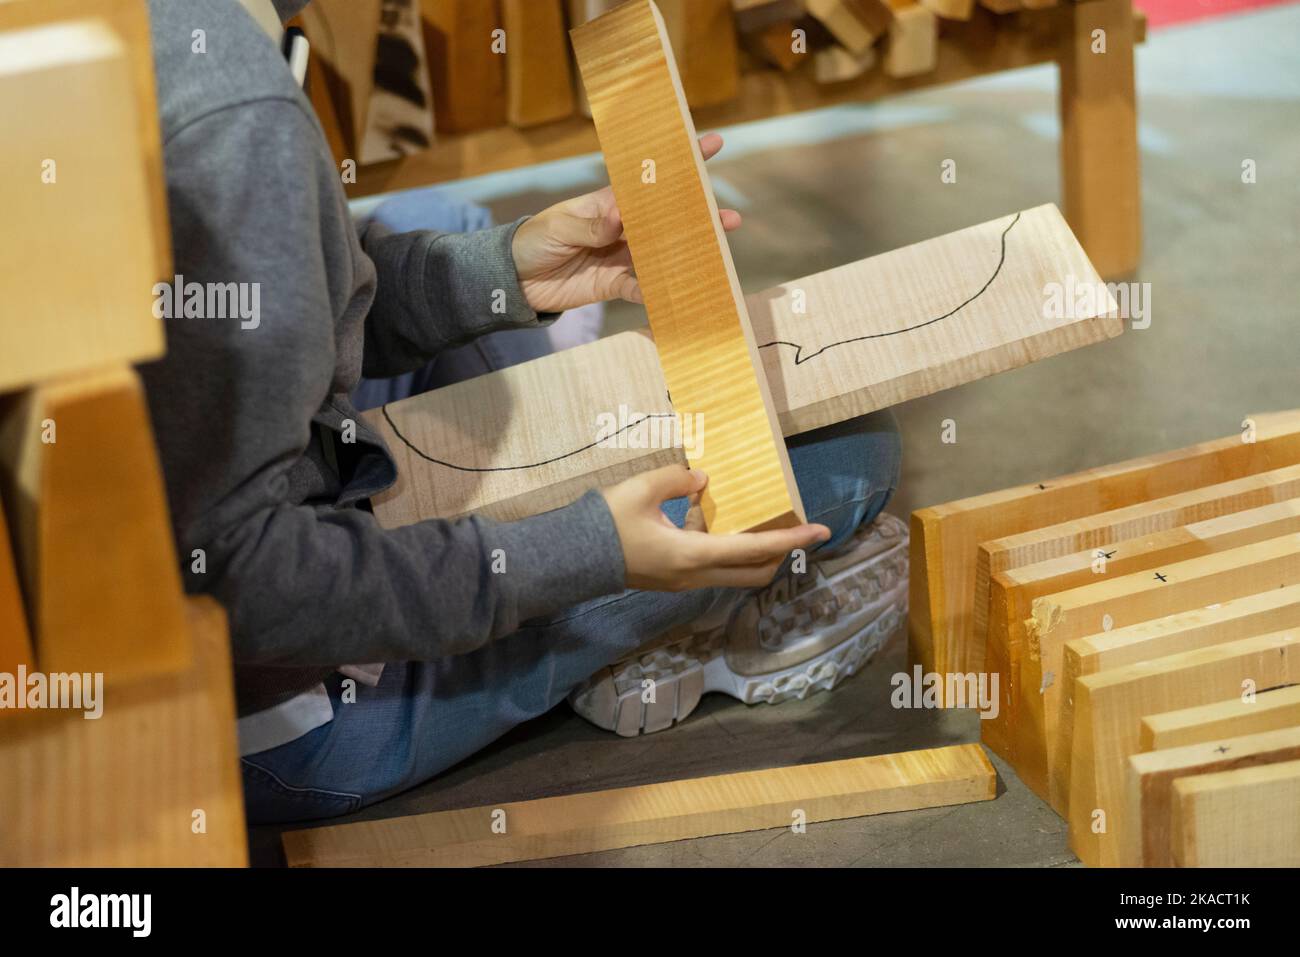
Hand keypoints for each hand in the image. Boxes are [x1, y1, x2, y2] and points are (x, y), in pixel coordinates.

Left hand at [511, 132, 741, 314]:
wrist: (515, 279)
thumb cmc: (534, 240)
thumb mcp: (558, 227)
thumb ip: (590, 225)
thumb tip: (619, 219)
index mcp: (610, 202)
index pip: (649, 179)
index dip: (680, 161)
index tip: (710, 145)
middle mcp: (623, 227)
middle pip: (667, 219)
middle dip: (699, 217)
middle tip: (730, 219)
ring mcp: (622, 255)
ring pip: (663, 254)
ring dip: (689, 255)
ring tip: (717, 255)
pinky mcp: (615, 284)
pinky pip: (643, 288)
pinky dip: (660, 293)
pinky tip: (681, 295)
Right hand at [601, 465, 830, 591]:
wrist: (574, 557)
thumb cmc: (606, 523)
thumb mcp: (642, 489)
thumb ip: (678, 480)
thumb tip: (703, 481)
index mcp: (693, 554)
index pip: (754, 548)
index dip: (791, 539)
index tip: (821, 531)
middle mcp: (695, 575)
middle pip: (754, 573)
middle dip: (782, 553)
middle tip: (797, 530)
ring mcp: (684, 582)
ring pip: (736, 574)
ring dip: (756, 554)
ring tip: (763, 523)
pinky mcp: (674, 580)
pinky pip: (715, 569)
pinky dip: (730, 551)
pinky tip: (718, 524)